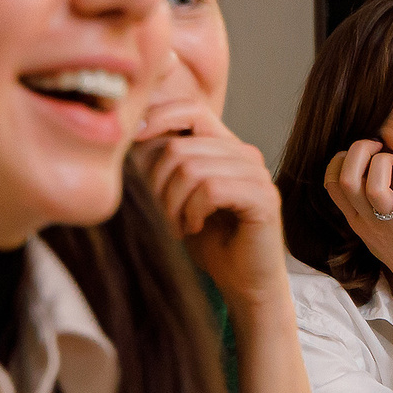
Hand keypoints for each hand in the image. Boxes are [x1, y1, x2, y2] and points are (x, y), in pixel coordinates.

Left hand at [135, 94, 290, 307]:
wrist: (243, 283)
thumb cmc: (208, 241)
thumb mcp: (176, 196)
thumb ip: (161, 163)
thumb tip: (127, 134)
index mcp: (225, 146)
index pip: (190, 109)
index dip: (158, 119)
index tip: (132, 143)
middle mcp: (245, 154)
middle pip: (179, 147)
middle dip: (156, 185)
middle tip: (160, 216)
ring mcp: (257, 174)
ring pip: (192, 168)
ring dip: (172, 204)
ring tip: (176, 226)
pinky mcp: (264, 198)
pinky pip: (211, 189)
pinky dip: (193, 211)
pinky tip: (194, 227)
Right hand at [325, 140, 392, 294]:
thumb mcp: (376, 228)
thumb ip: (367, 202)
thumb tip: (366, 165)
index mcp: (358, 220)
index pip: (332, 182)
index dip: (342, 159)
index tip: (364, 154)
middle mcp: (371, 222)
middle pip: (347, 179)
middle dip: (360, 151)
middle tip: (380, 147)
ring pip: (374, 188)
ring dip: (384, 164)